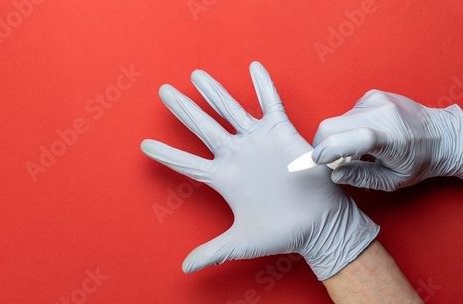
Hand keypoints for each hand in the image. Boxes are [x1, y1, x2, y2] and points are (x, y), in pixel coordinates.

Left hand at [141, 62, 377, 279]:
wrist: (318, 223)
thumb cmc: (282, 232)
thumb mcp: (241, 242)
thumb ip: (212, 251)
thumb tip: (185, 269)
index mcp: (224, 177)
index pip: (188, 163)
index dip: (166, 154)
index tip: (144, 146)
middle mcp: (237, 155)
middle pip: (202, 126)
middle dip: (182, 108)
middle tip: (163, 91)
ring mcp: (257, 141)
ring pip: (230, 108)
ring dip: (213, 91)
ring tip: (196, 75)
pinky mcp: (281, 132)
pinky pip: (270, 103)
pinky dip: (263, 85)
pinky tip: (253, 67)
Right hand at [312, 90, 462, 191]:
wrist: (443, 135)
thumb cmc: (421, 160)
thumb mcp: (393, 179)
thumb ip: (361, 177)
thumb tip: (335, 174)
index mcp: (388, 138)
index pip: (344, 140)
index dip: (324, 151)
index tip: (315, 161)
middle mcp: (381, 113)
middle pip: (330, 126)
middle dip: (323, 144)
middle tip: (332, 159)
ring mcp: (377, 100)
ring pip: (337, 119)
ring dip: (338, 136)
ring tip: (357, 148)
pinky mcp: (373, 95)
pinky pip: (347, 112)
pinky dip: (348, 126)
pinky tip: (364, 134)